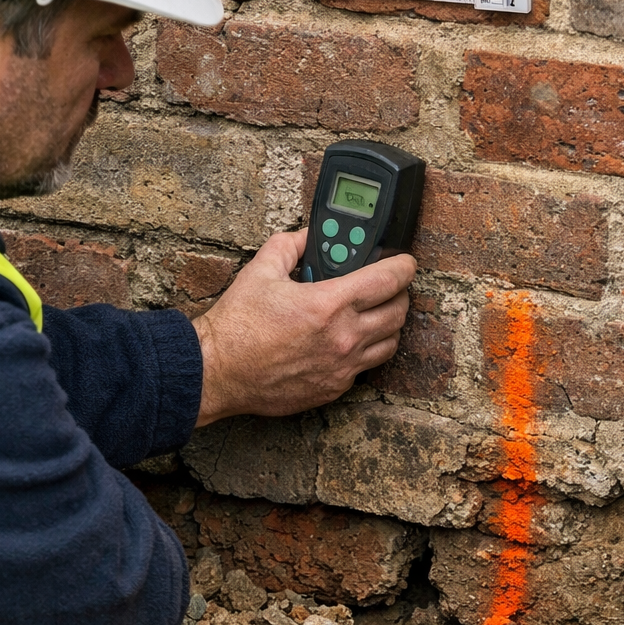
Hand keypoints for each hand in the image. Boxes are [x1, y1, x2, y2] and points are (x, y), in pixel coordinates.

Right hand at [191, 229, 414, 425]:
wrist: (218, 371)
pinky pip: (365, 368)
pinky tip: (347, 341)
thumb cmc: (237, 325)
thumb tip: (309, 236)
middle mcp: (343, 337)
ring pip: (390, 343)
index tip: (404, 262)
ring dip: (387, 325)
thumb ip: (290, 245)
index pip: (390, 280)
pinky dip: (364, 352)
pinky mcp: (334, 388)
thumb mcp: (261, 270)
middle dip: (398, 294)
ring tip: (371, 314)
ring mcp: (342, 367)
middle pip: (399, 312)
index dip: (404, 266)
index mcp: (330, 304)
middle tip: (386, 287)